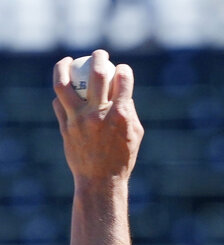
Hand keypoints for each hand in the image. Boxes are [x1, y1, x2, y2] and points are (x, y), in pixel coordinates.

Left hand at [52, 49, 143, 184]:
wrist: (101, 180)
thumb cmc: (123, 158)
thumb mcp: (135, 135)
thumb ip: (129, 111)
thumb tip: (122, 91)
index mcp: (121, 116)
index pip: (123, 82)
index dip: (124, 71)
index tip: (123, 69)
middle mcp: (98, 115)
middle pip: (96, 76)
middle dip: (99, 59)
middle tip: (100, 55)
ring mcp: (79, 120)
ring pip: (64, 84)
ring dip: (64, 67)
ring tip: (67, 61)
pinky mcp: (65, 127)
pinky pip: (59, 103)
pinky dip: (62, 95)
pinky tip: (65, 90)